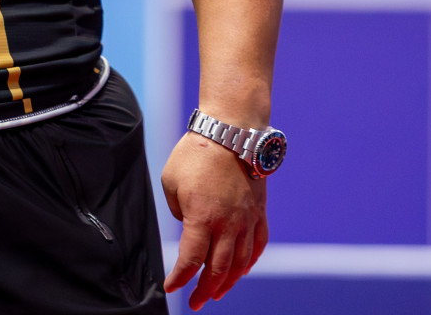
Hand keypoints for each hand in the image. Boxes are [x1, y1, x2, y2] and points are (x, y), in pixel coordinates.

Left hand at [161, 131, 268, 309]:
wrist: (231, 132)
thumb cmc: (195, 153)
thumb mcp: (171, 181)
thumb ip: (178, 210)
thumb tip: (188, 224)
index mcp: (202, 217)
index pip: (191, 260)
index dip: (181, 278)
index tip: (172, 287)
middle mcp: (228, 224)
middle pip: (218, 268)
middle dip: (205, 289)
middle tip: (196, 302)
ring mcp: (247, 220)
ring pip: (241, 262)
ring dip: (228, 281)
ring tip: (217, 292)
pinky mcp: (259, 212)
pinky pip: (258, 244)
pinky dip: (250, 262)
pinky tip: (242, 270)